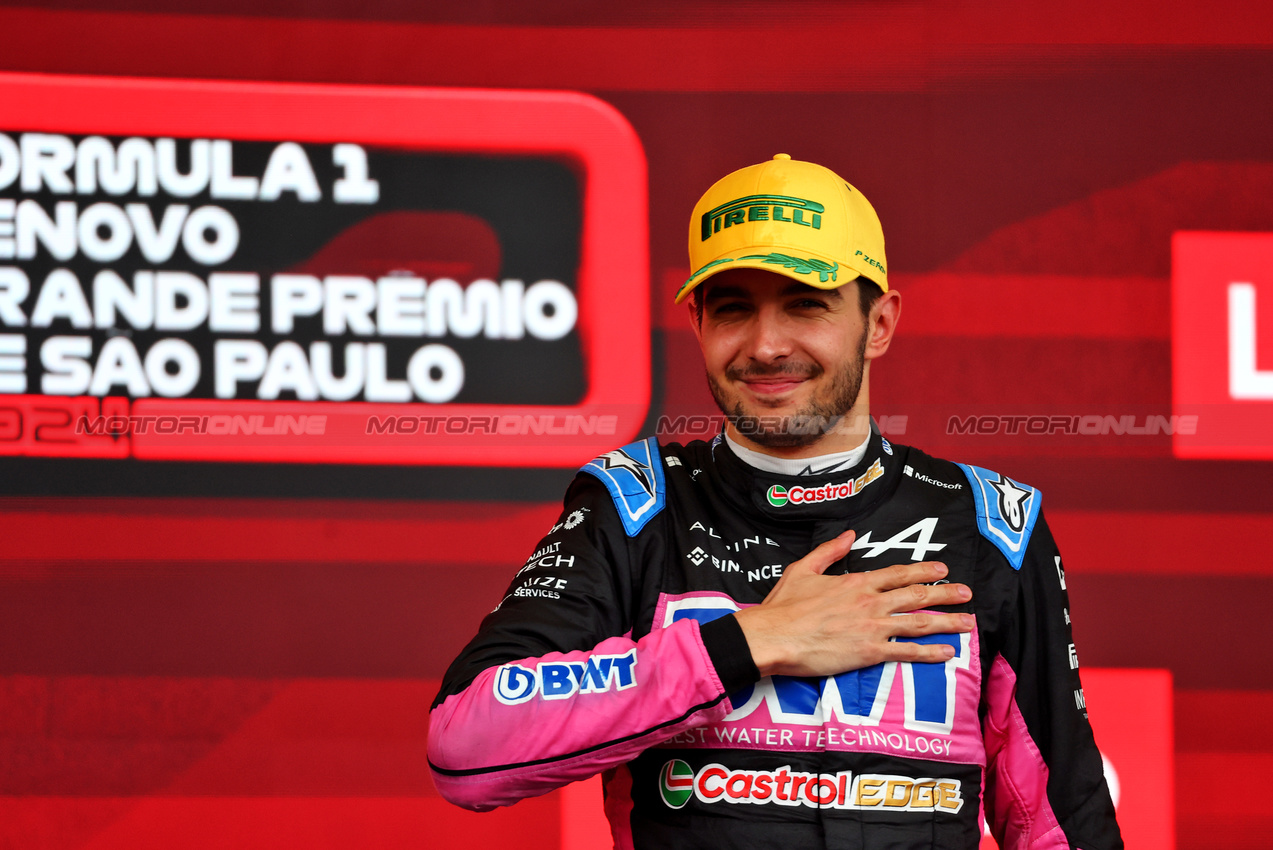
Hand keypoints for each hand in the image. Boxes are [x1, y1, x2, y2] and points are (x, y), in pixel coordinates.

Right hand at [732, 530, 973, 677]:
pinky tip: (947, 653)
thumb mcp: (803, 568)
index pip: (898, 574)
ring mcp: (873, 627)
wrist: (774, 636)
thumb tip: (848, 534)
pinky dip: (930, 652)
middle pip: (917, 595)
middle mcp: (870, 602)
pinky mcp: (869, 652)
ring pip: (919, 621)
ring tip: (968, 621)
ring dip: (947, 621)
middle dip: (945, 593)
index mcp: (856, 582)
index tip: (942, 570)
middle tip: (967, 593)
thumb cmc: (784, 606)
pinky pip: (907, 652)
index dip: (923, 570)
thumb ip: (829, 551)